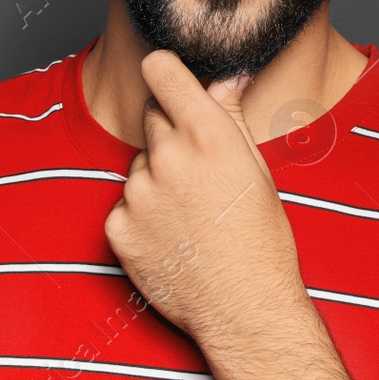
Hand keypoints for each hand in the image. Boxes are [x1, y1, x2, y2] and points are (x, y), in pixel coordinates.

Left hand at [103, 49, 307, 345]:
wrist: (244, 310)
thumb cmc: (261, 241)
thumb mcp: (257, 170)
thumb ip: (231, 117)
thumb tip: (224, 79)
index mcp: (206, 135)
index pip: (160, 69)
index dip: (164, 72)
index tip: (167, 78)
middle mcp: (167, 157)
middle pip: (152, 118)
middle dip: (170, 135)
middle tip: (198, 173)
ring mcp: (137, 193)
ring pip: (139, 165)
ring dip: (156, 179)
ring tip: (189, 215)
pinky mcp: (117, 228)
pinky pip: (123, 204)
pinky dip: (140, 216)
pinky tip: (171, 238)